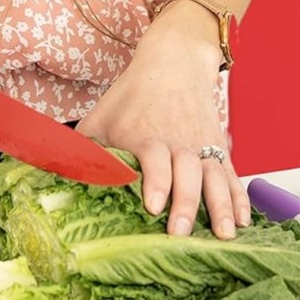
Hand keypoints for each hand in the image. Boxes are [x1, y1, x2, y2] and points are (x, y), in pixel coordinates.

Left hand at [76, 1, 250, 238]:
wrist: (174, 64)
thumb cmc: (131, 98)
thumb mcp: (100, 118)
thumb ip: (82, 150)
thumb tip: (55, 181)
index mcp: (148, 136)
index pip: (155, 161)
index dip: (155, 183)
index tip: (153, 207)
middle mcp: (180, 143)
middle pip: (187, 175)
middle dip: (186, 205)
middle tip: (180, 233)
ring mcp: (203, 147)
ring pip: (215, 179)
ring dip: (221, 207)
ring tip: (224, 235)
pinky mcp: (219, 150)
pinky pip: (232, 176)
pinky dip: (240, 198)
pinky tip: (244, 222)